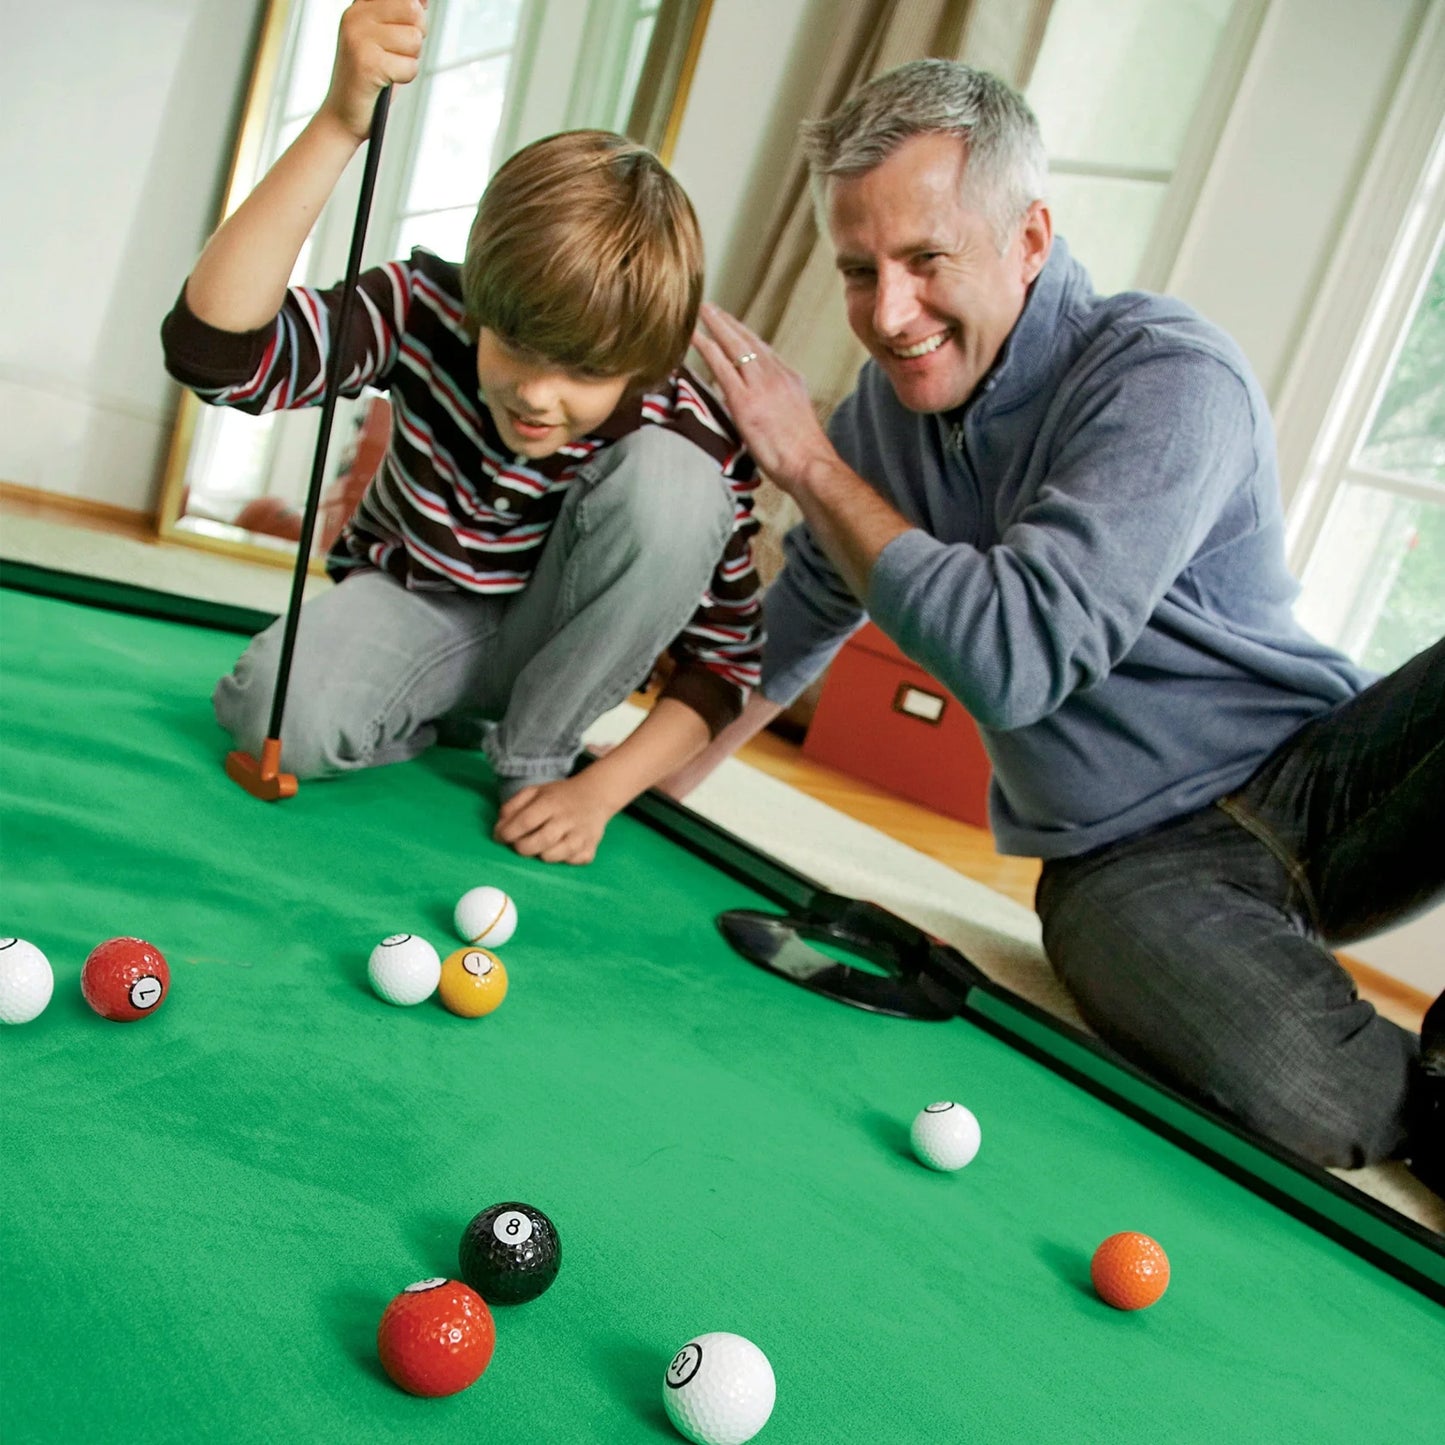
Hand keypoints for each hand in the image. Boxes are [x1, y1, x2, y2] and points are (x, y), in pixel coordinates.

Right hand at [323, 0, 427, 139]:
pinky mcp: (367, 62)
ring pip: (414, 39)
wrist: (342, 115)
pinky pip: (411, 66)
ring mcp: (359, 37)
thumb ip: (402, 17)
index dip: (414, 14)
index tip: (400, 34)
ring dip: (409, 60)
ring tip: (388, 68)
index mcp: (359, 6)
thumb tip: (423, 1)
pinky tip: (386, 82)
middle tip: (396, 54)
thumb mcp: (385, 40)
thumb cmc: (370, 79)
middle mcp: (355, 16)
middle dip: (415, 37)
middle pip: (413, 12)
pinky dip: (404, 78)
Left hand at [492, 773, 616, 864]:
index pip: (525, 821)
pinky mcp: (590, 850)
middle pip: (537, 842)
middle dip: (521, 847)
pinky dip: (561, 859)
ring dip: (540, 854)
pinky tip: (561, 847)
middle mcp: (568, 819)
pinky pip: (568, 863)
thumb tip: (499, 829)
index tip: (501, 837)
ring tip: (541, 845)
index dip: (507, 832)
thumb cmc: (560, 796)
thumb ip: (513, 806)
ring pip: (552, 857)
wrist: (597, 796)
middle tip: (519, 844)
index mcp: (552, 802)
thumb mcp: (535, 791)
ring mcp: (581, 836)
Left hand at [692, 303, 838, 493]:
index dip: (746, 336)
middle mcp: (777, 375)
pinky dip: (706, 347)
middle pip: (750, 340)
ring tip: (701, 311)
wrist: (811, 466)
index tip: (733, 326)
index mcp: (791, 380)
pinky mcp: (745, 400)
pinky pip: (721, 365)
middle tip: (712, 308)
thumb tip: (760, 410)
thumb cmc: (804, 457)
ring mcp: (761, 385)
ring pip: (735, 345)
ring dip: (716, 325)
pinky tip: (693, 336)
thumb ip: (777, 407)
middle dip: (729, 323)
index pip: (764, 351)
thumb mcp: (794, 420)